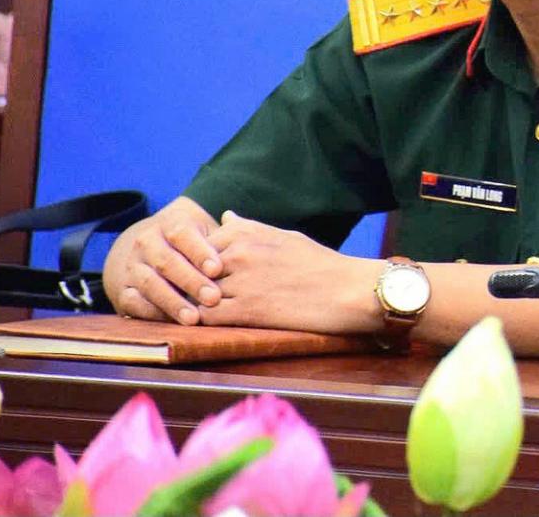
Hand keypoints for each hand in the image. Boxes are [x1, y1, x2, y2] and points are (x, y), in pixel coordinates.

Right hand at [102, 197, 223, 323]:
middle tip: (213, 298)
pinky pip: (134, 303)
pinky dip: (152, 314)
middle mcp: (146, 243)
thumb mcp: (204, 230)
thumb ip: (223, 236)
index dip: (199, 252)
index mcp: (169, 223)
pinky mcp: (123, 290)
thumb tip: (241, 235)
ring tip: (194, 318)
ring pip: (150, 284)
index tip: (217, 269)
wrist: (146, 249)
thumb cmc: (191, 242)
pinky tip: (172, 323)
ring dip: (172, 302)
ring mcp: (132, 266)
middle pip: (167, 262)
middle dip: (191, 281)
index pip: (182, 234)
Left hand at [200, 211, 377, 334]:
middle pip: (193, 269)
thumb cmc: (319, 263)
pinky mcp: (245, 310)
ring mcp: (240, 281)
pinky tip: (212, 322)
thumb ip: (249, 228)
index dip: (197, 263)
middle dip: (192, 282)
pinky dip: (203, 320)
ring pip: (196, 293)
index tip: (204, 275)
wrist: (346, 290)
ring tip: (200, 310)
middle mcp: (239, 253)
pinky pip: (206, 316)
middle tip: (195, 295)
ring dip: (194, 302)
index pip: (200, 246)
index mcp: (246, 233)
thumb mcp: (284, 236)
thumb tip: (225, 216)